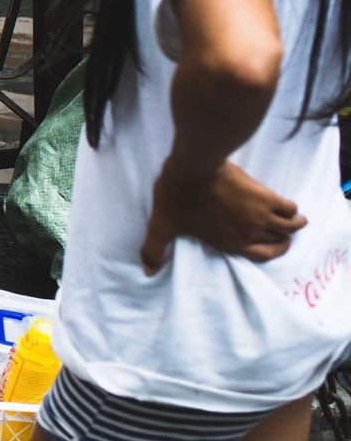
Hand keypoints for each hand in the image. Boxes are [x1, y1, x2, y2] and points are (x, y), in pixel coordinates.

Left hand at [140, 160, 306, 273]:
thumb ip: (155, 249)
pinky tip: (286, 204)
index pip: (261, 256)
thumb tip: (146, 271)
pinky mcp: (265, 196)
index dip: (272, 252)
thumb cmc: (175, 197)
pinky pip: (290, 207)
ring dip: (294, 223)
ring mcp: (260, 215)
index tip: (276, 246)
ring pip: (291, 225)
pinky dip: (291, 208)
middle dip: (283, 238)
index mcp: (228, 242)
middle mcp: (249, 233)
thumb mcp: (162, 226)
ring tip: (292, 218)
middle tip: (283, 231)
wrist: (192, 169)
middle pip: (279, 241)